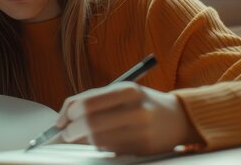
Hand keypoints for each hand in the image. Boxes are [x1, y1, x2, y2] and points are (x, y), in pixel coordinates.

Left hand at [55, 82, 199, 154]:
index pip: (87, 103)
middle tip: (65, 134)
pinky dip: (99, 146)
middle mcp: (136, 109)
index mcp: (128, 90)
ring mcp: (141, 131)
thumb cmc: (142, 103)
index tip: (61, 120)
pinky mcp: (144, 148)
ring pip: (98, 140)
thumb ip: (93, 99)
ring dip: (84, 141)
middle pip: (90, 124)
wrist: (179, 118)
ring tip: (84, 137)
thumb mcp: (121, 91)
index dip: (68, 113)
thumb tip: (62, 117)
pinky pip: (110, 150)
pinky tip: (103, 141)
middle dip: (71, 131)